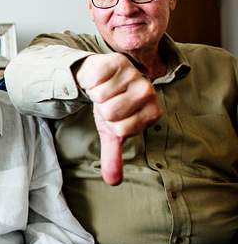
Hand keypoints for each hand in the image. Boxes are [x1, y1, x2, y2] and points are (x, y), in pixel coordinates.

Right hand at [74, 53, 161, 184]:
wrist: (100, 78)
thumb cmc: (109, 105)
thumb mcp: (110, 131)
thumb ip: (114, 155)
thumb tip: (112, 182)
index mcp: (152, 112)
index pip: (122, 129)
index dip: (111, 125)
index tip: (115, 117)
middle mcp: (148, 91)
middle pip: (111, 112)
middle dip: (102, 109)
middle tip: (108, 102)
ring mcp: (134, 74)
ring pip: (101, 96)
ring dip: (95, 94)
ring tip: (104, 90)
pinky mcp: (117, 61)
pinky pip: (95, 80)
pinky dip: (90, 81)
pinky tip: (99, 79)